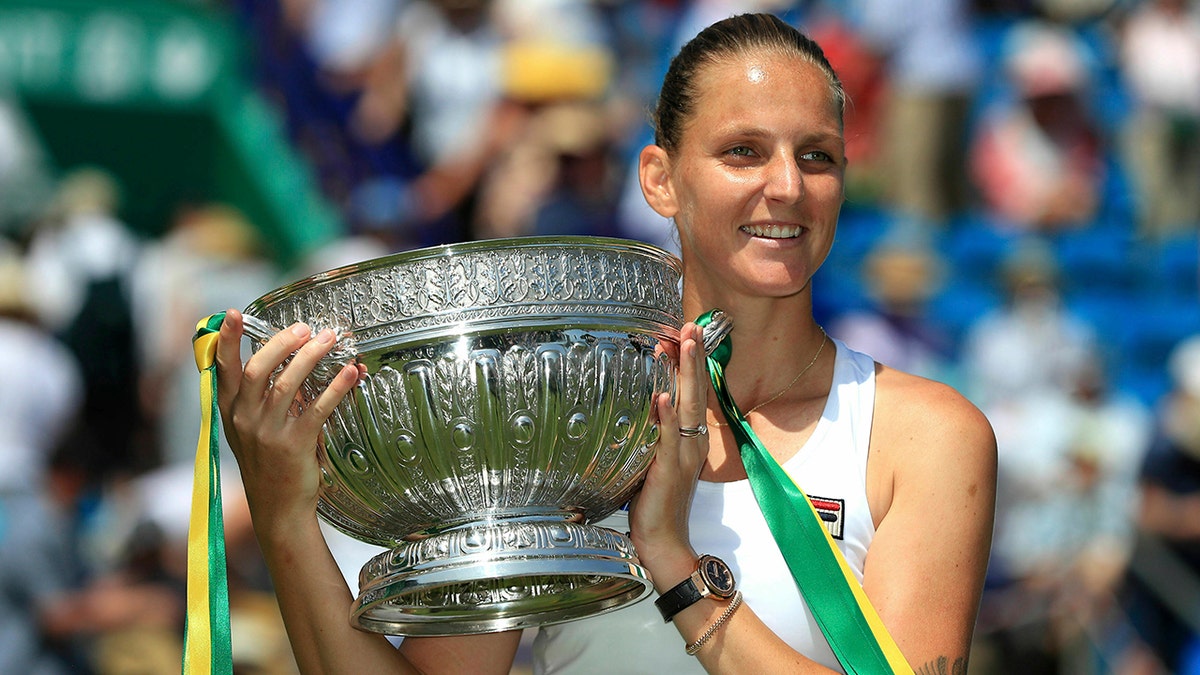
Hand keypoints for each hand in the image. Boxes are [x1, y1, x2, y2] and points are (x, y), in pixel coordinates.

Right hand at [214, 309, 363, 540]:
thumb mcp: (251, 429)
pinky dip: (336, 387)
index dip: (226, 340)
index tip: (232, 313)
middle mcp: (244, 419)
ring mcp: (267, 433)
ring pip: (286, 384)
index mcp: (230, 411)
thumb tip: (290, 357)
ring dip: (311, 357)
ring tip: (330, 339)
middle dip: (282, 343)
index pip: (223, 369)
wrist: (278, 508)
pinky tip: (352, 373)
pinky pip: (317, 409)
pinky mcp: (294, 446)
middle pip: (257, 369)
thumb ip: (260, 397)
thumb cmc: (268, 463)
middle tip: (305, 328)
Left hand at [628, 322, 708, 588]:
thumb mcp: (653, 458)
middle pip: (695, 391)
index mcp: (689, 437)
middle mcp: (692, 441)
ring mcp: (683, 453)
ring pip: (687, 406)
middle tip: (692, 326)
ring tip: (684, 345)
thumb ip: (651, 433)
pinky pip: (668, 438)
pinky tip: (662, 397)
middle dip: (694, 357)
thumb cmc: (654, 501)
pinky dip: (666, 417)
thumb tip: (641, 405)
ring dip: (685, 374)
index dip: (690, 362)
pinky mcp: (668, 469)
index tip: (686, 333)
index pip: (692, 392)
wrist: (664, 540)